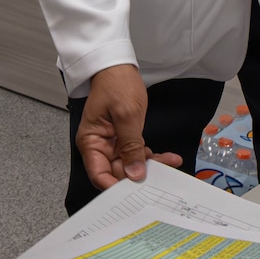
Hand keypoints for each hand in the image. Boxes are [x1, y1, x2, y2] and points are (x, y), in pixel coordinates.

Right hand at [77, 64, 181, 189]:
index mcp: (91, 142)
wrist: (119, 67)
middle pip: (116, 172)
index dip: (115, 186)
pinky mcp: (124, 139)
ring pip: (130, 165)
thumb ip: (130, 146)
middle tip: (159, 176)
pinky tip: (167, 157)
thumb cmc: (115, 84)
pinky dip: (152, 156)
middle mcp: (99, 146)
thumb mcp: (126, 115)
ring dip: (150, 166)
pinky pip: (137, 154)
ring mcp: (112, 143)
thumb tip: (134, 173)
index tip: (134, 191)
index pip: (99, 174)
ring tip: (169, 163)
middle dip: (138, 175)